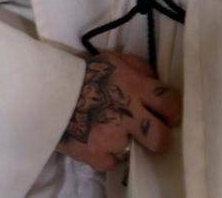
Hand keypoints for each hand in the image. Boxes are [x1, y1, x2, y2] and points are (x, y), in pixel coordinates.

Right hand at [57, 53, 179, 171]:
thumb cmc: (83, 71)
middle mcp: (127, 115)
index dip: (173, 110)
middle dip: (159, 137)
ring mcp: (111, 138)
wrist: (48, 89)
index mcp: (135, 88)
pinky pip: (111, 162)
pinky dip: (106, 154)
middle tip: (150, 132)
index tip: (170, 114)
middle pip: (161, 138)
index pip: (170, 103)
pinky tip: (97, 141)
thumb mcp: (114, 59)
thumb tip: (156, 80)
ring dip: (125, 142)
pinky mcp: (95, 155)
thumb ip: (140, 68)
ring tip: (111, 131)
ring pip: (133, 151)